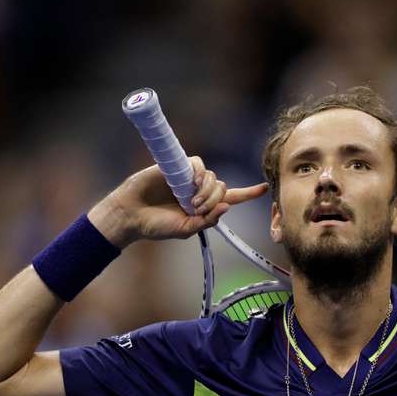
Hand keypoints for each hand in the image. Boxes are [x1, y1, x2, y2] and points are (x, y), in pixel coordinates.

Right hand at [89, 156, 268, 247]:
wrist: (132, 214)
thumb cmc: (156, 226)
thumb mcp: (185, 230)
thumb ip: (206, 221)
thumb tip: (227, 207)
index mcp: (204, 206)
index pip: (232, 197)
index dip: (248, 193)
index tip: (265, 188)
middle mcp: (199, 190)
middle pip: (223, 188)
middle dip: (215, 199)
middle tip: (197, 209)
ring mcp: (188, 178)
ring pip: (213, 177)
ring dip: (207, 191)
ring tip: (190, 202)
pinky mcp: (178, 166)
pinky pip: (198, 165)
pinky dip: (199, 175)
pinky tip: (189, 186)